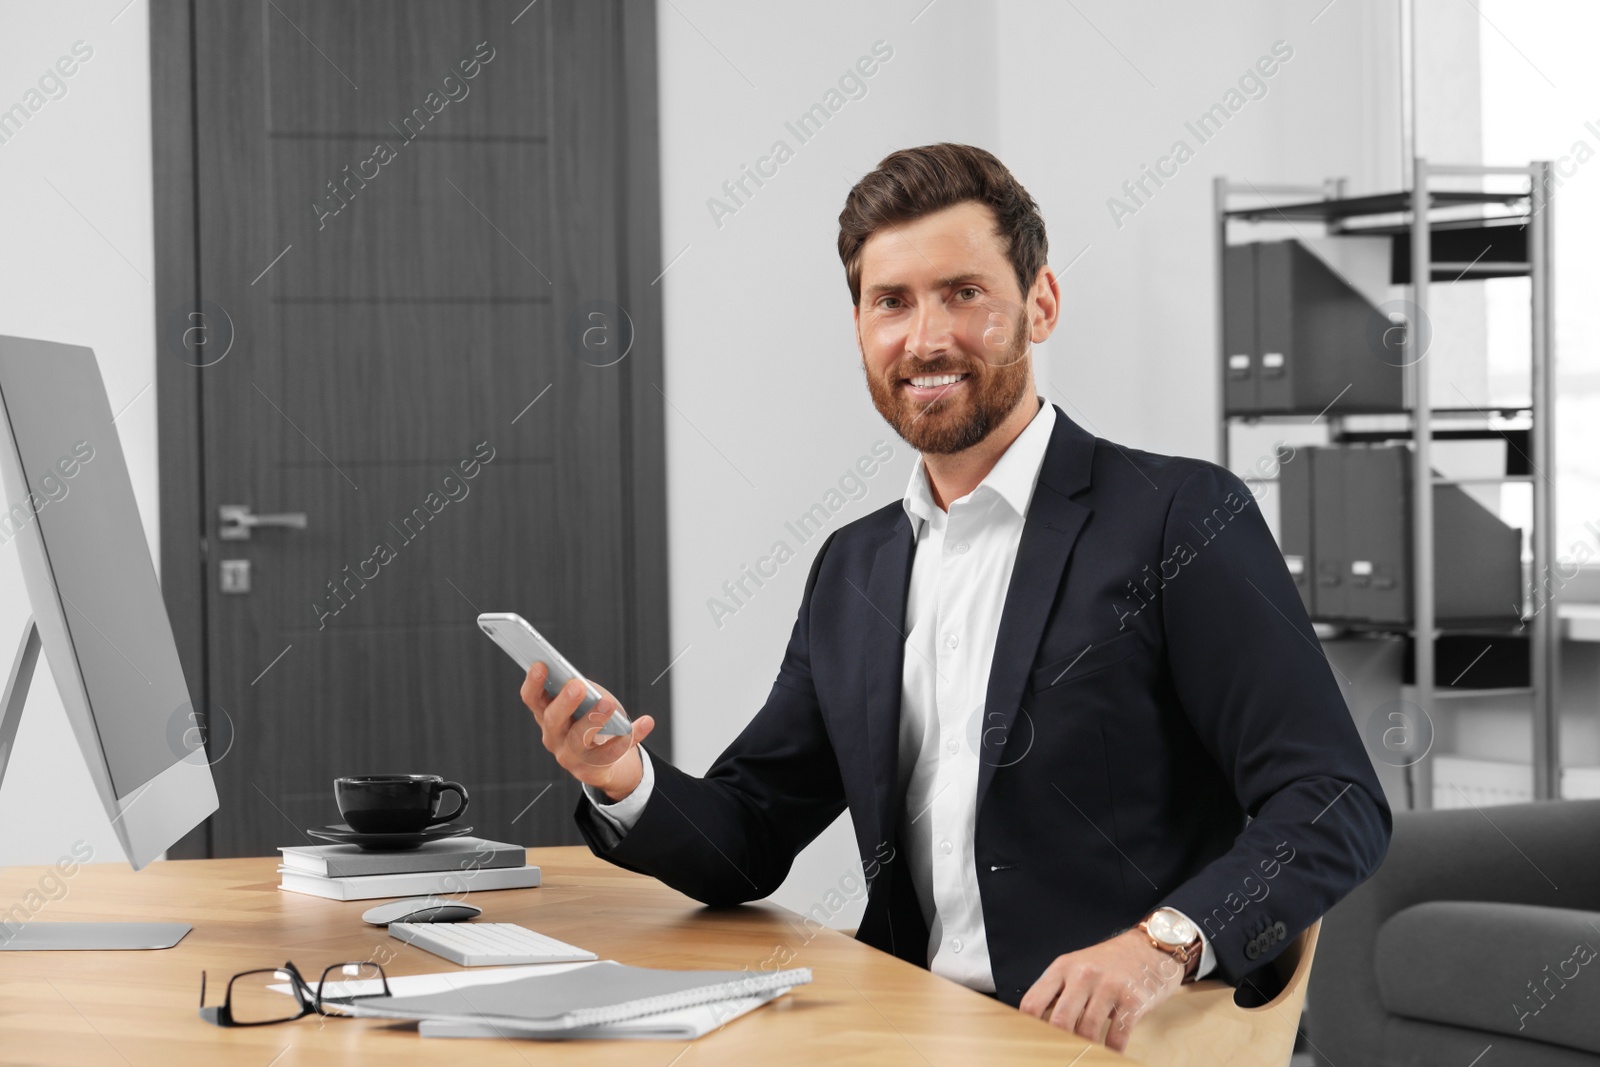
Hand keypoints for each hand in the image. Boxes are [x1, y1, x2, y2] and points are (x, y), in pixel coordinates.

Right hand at [521, 662, 654, 800]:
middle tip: (578, 686)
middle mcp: (554, 737)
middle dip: (565, 702)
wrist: (604, 762)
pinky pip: (613, 752)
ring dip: (594, 719)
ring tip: (608, 704)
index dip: (533, 683)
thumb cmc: (591, 721)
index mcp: (547, 715)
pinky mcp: (592, 770)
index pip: (532, 699)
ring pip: (579, 739)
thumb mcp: (585, 703)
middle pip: (553, 720)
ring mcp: (571, 756)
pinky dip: (632, 735)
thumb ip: (583, 693)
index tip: (541, 664)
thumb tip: (588, 688)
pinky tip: (646, 722)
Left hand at [1019, 929, 1184, 1050]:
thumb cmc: (1110, 961)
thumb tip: (1035, 1020)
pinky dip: (1111, 1051)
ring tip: (1085, 1055)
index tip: (1032, 1040)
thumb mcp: (1077, 966)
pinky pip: (1117, 1036)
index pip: (1033, 1002)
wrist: (1149, 947)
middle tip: (1060, 1053)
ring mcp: (1109, 987)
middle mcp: (1084, 975)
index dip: (1028, 1026)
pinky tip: (1109, 1053)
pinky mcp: (1133, 1000)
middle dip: (1059, 1042)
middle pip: (1059, 1021)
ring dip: (1086, 1049)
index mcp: (1063, 967)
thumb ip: (1058, 989)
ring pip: (1087, 1031)